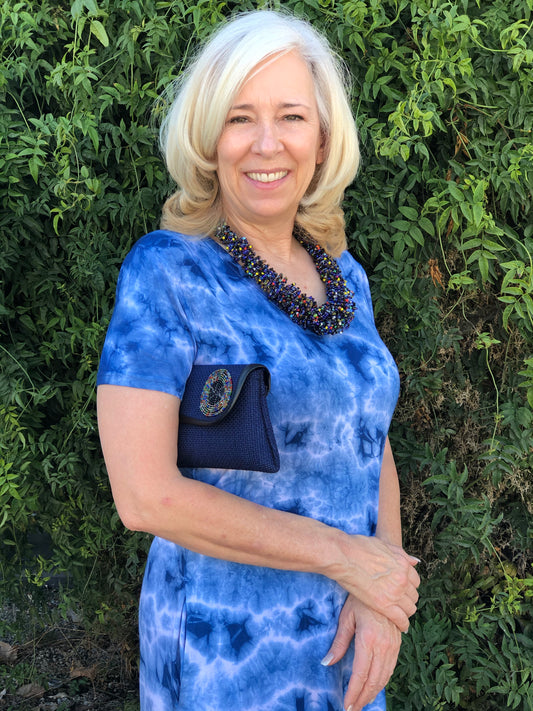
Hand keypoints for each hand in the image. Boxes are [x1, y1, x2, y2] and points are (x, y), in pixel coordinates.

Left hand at [321, 595, 401, 710]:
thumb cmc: (360, 600)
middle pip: (374, 681)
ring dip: (373, 693)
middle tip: (352, 709)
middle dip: (363, 698)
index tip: (346, 705)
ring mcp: (393, 646)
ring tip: (361, 702)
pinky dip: (382, 682)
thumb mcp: (346, 618)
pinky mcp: (398, 644)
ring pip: (384, 677)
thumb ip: (339, 643)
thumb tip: (327, 663)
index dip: (353, 692)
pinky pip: (391, 668)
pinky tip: (374, 687)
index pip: (360, 674)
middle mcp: (383, 646)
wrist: (384, 586)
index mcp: (368, 640)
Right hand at [333, 536, 419, 631]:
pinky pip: (400, 619)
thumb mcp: (384, 545)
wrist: (344, 556)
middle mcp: (402, 579)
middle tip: (400, 603)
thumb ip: (400, 554)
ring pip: (409, 608)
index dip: (409, 586)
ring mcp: (394, 593)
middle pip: (413, 595)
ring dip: (406, 612)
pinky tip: (401, 627)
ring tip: (400, 614)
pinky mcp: (383, 605)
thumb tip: (414, 561)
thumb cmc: (358, 548)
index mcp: (403, 564)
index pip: (415, 581)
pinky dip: (402, 624)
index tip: (403, 591)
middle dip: (407, 599)